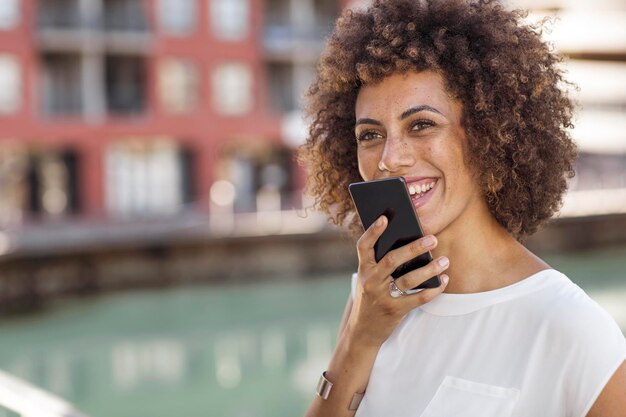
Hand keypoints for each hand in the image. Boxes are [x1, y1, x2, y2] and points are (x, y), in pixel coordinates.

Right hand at [348, 215, 449, 346]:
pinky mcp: (394, 311)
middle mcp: (370, 281)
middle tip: (432, 239)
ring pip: (408, 279)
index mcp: (363, 269)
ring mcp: (381, 296)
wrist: (363, 331)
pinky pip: (417, 298)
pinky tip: (443, 280)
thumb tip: (410, 243)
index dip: (373, 231)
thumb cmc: (370, 298)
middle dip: (414, 248)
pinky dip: (433, 289)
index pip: (364, 246)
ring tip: (445, 260)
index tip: (385, 217)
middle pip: (392, 260)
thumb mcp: (369, 280)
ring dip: (429, 268)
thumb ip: (381, 264)